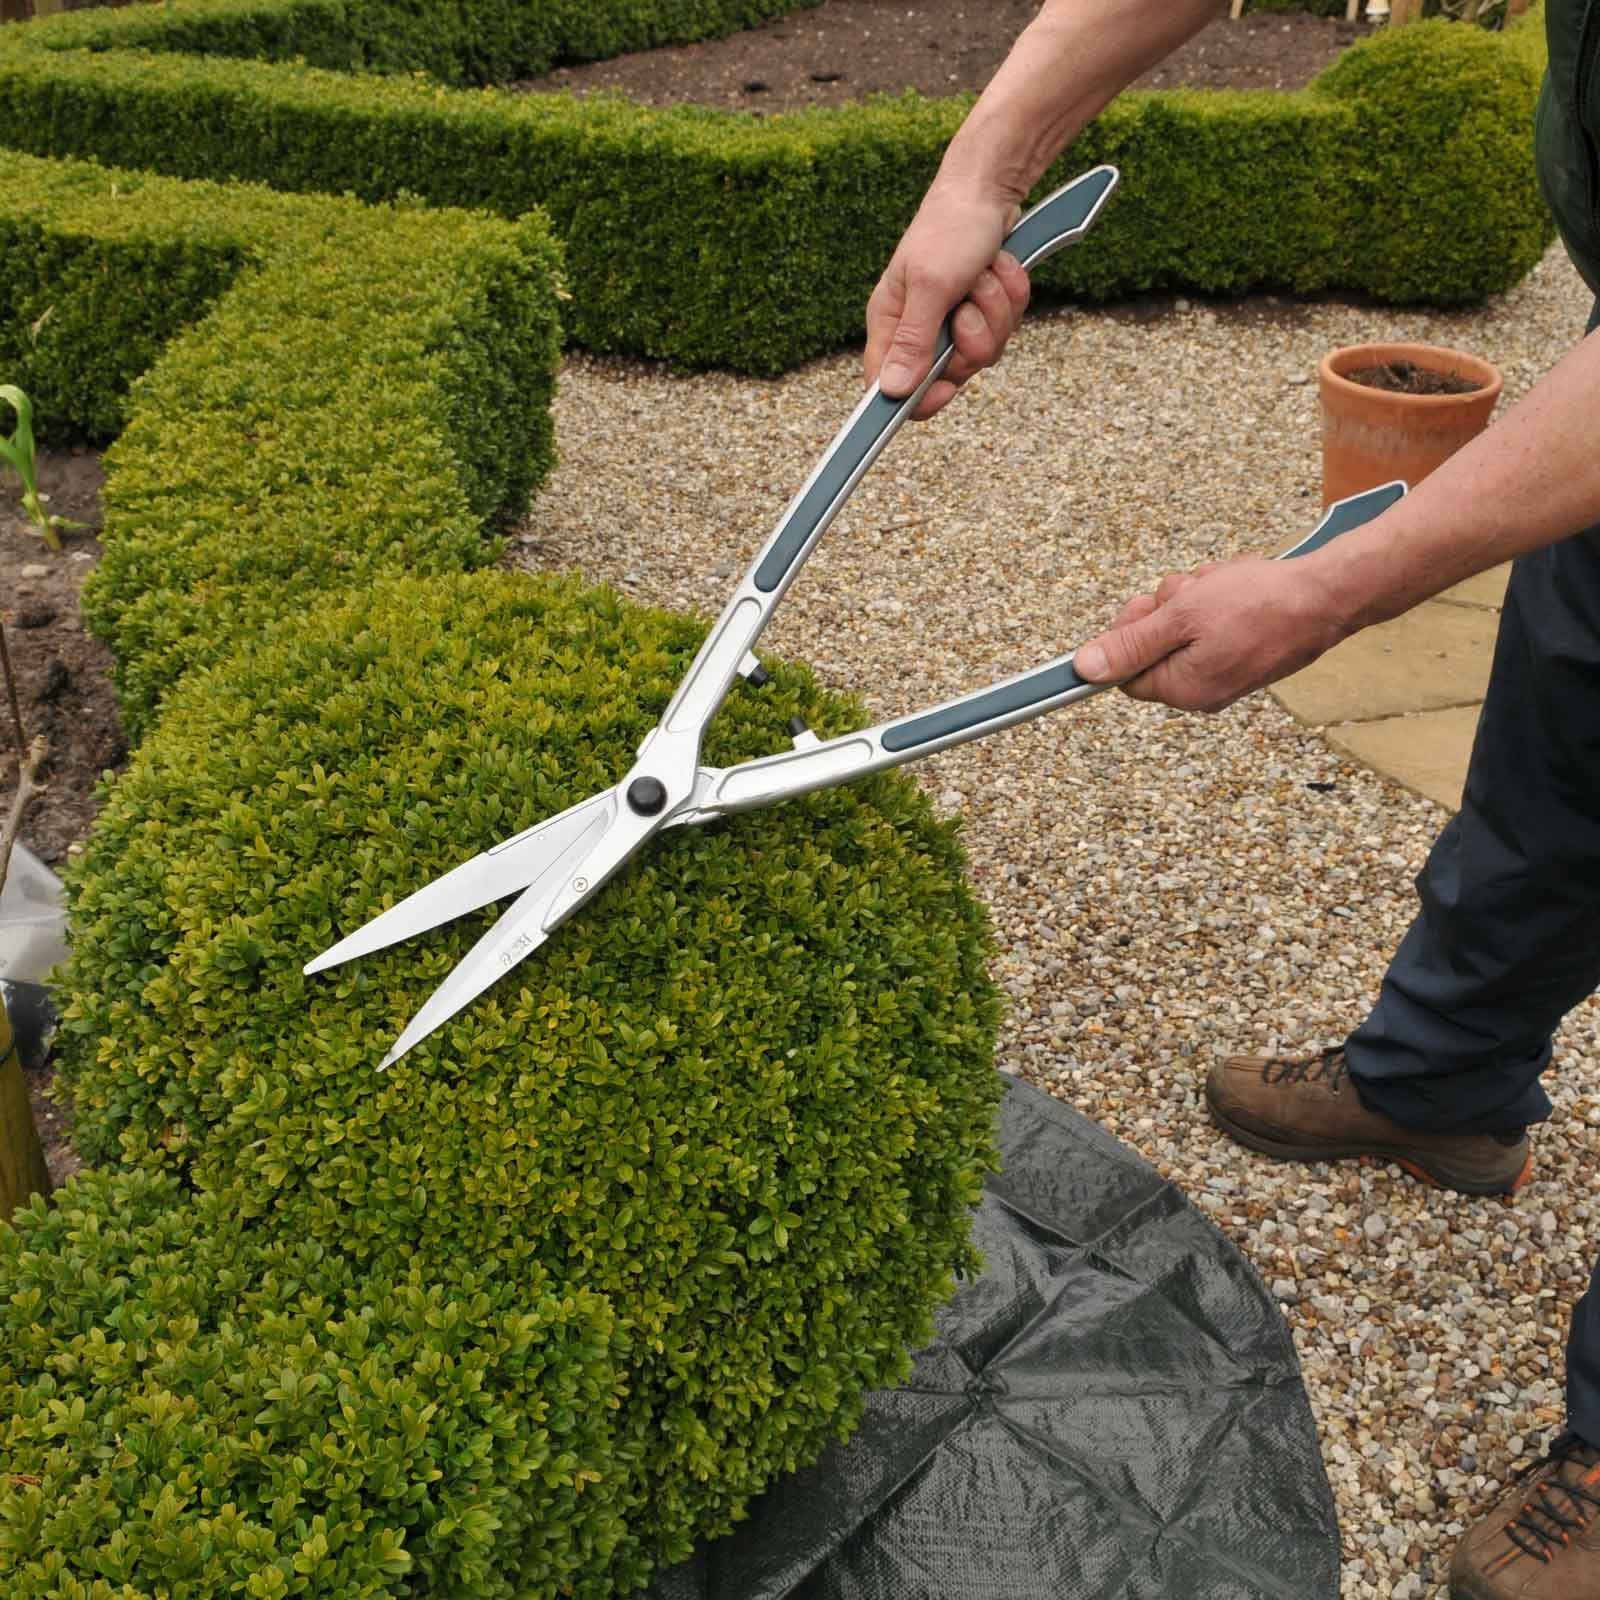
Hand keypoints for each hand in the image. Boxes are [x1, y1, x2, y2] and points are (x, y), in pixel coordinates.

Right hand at [864, 181, 1029, 419]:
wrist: (988, 190)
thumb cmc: (950, 228)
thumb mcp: (931, 285)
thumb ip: (913, 341)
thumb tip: (892, 391)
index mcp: (891, 324)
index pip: (888, 387)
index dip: (917, 399)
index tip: (946, 389)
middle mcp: (919, 330)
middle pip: (948, 375)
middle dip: (973, 340)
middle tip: (969, 306)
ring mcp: (953, 324)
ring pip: (983, 352)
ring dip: (995, 310)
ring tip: (984, 275)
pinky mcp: (982, 313)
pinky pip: (1004, 329)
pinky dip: (1010, 298)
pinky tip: (999, 269)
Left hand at [1071, 558, 1346, 712]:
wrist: (1328, 593)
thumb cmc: (1258, 603)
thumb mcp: (1180, 617)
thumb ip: (1130, 645)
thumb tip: (1084, 672)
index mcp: (1183, 690)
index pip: (1126, 672)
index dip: (1131, 633)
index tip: (1151, 607)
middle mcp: (1203, 690)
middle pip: (1155, 646)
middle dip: (1167, 609)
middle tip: (1192, 591)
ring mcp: (1227, 672)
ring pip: (1184, 627)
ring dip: (1195, 597)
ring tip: (1222, 586)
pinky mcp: (1246, 652)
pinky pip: (1213, 623)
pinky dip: (1219, 599)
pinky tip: (1239, 587)